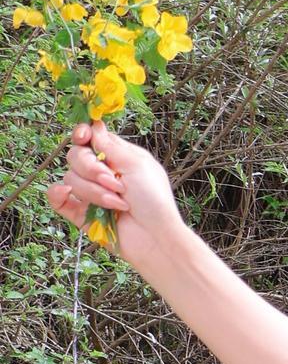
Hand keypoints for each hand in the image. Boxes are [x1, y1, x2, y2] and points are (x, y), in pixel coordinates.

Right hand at [47, 120, 187, 276]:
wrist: (155, 237)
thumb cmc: (154, 200)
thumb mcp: (137, 165)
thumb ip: (111, 146)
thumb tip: (95, 125)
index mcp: (116, 157)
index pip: (89, 138)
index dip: (82, 134)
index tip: (84, 137)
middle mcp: (100, 173)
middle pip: (75, 156)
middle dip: (92, 168)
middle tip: (117, 184)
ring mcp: (90, 193)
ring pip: (71, 178)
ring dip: (95, 191)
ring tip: (118, 203)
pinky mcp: (81, 213)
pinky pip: (57, 198)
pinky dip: (58, 194)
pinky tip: (67, 193)